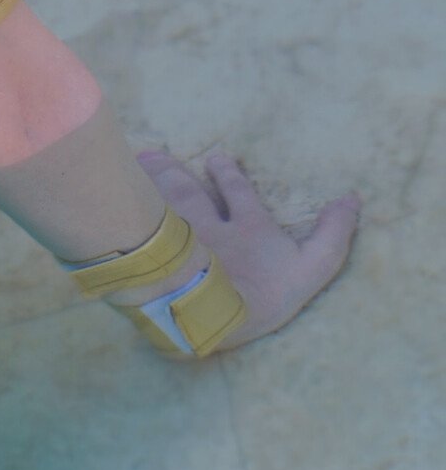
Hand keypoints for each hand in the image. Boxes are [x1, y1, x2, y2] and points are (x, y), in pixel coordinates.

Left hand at [137, 147, 358, 348]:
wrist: (212, 315)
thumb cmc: (265, 293)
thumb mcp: (313, 266)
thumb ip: (333, 234)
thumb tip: (352, 199)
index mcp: (246, 226)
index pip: (236, 192)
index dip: (227, 174)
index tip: (217, 158)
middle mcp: (207, 226)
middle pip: (188, 192)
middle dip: (174, 171)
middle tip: (157, 155)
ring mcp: (176, 239)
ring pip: (160, 202)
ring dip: (151, 181)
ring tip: (140, 164)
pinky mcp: (152, 255)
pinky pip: (138, 223)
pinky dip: (129, 205)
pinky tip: (116, 197)